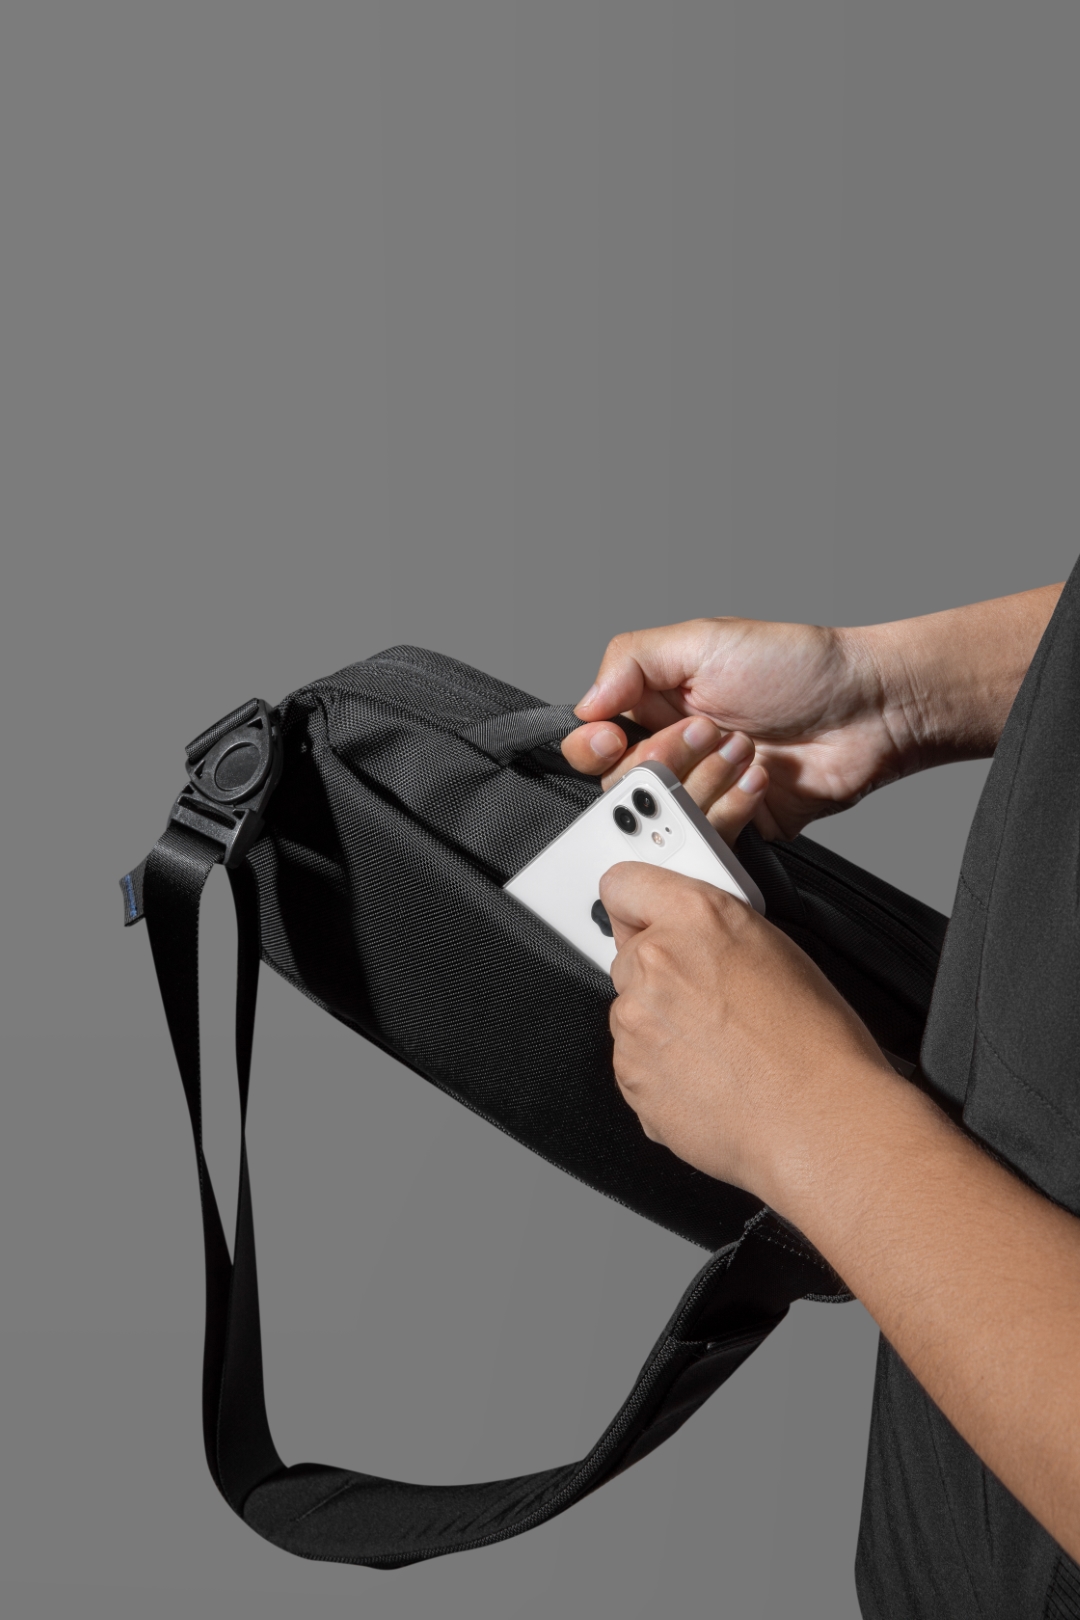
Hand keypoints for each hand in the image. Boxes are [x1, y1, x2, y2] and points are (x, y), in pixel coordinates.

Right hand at [561, 589, 1063, 840]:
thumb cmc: (797, 665)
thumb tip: (584, 704)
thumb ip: (631, 660)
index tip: (613, 739)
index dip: (595, 744)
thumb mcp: (703, 639)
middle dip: (659, 762)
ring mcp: (702, 789)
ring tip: (745, 750)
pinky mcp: (733, 825)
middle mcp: (672, 749)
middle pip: (620, 783)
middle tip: (704, 734)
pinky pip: (705, 838)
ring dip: (702, 781)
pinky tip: (760, 779)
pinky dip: (730, 809)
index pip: (594, 737)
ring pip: (661, 815)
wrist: (870, 709)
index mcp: (656, 702)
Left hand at [601, 861, 892, 1198]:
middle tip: (712, 999)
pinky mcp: (628, 1073)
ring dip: (662, 1024)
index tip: (643, 911)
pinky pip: (635, 1060)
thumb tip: (693, 937)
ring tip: (722, 1047)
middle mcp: (654, 963)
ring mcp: (634, 1021)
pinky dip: (662, 1068)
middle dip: (662, 972)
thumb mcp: (776, 948)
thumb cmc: (816, 1045)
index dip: (637, 901)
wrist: (819, 1122)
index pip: (624, 883)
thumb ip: (714, 931)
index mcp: (695, 917)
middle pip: (630, 954)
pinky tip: (711, 1076)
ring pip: (633, 1011)